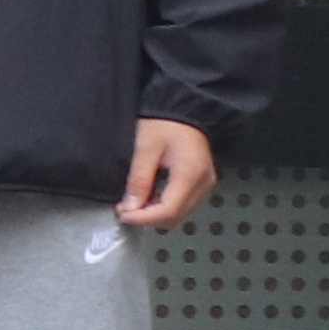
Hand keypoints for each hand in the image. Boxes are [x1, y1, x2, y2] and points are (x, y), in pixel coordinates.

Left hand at [118, 116, 219, 231]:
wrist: (185, 110)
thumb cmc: (164, 124)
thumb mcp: (146, 148)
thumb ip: (139, 179)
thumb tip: (130, 208)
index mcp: (190, 175)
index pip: (168, 210)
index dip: (143, 218)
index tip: (122, 215)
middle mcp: (203, 184)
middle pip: (175, 217)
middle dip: (148, 219)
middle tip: (124, 210)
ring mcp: (206, 185)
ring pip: (180, 214)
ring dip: (155, 215)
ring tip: (133, 205)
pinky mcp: (202, 184)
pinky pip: (184, 205)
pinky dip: (164, 207)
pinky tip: (148, 199)